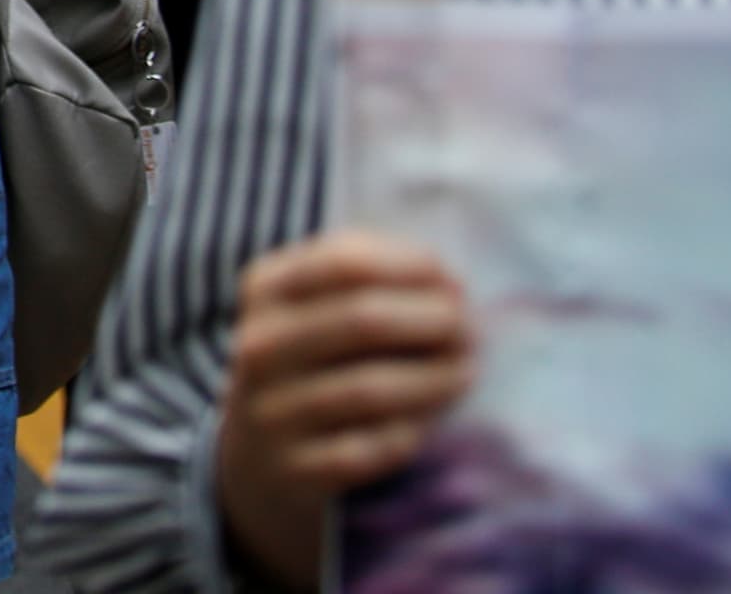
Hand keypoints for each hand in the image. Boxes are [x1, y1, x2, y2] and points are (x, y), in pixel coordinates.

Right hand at [214, 232, 473, 587]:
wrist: (260, 453)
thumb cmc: (314, 358)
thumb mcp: (319, 302)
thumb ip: (371, 272)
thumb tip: (445, 280)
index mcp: (265, 289)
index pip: (346, 262)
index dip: (412, 269)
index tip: (453, 284)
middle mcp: (258, 346)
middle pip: (363, 320)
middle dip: (435, 322)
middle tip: (472, 333)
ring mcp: (270, 409)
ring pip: (370, 389)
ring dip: (435, 380)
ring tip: (465, 372)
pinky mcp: (296, 468)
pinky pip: (371, 447)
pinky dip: (410, 432)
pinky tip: (427, 421)